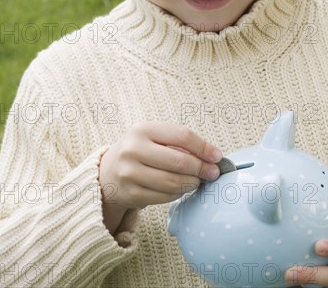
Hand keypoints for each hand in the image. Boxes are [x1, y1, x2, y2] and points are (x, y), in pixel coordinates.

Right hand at [98, 122, 222, 232]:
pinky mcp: (130, 194)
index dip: (204, 148)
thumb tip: (214, 158)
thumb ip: (182, 144)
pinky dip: (178, 194)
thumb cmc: (142, 152)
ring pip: (173, 182)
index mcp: (143, 130)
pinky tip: (181, 189)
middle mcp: (133, 150)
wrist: (109, 172)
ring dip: (191, 183)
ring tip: (197, 181)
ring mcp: (129, 173)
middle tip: (212, 173)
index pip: (182, 136)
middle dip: (201, 169)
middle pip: (179, 161)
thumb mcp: (156, 138)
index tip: (217, 156)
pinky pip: (164, 197)